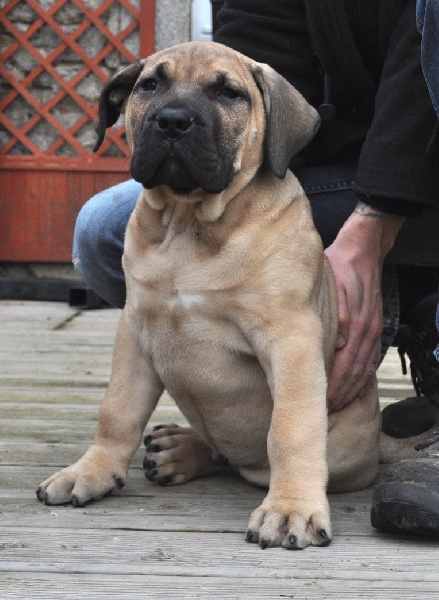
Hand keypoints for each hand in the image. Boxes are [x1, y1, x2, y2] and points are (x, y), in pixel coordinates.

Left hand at [325, 202, 403, 411]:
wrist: (364, 250)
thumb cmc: (341, 267)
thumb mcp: (333, 287)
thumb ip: (338, 316)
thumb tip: (338, 345)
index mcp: (357, 324)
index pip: (345, 365)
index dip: (335, 386)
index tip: (323, 402)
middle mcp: (367, 331)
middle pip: (356, 372)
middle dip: (342, 393)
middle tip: (327, 411)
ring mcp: (373, 329)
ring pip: (365, 368)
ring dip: (353, 388)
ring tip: (340, 403)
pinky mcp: (374, 325)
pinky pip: (371, 357)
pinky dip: (364, 375)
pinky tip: (356, 384)